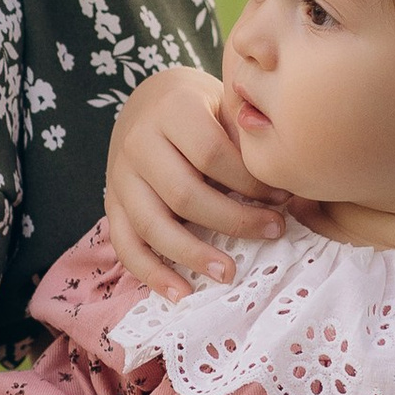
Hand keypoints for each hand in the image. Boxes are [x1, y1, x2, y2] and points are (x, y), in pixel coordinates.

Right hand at [105, 64, 285, 296]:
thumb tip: (282, 179)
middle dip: (233, 220)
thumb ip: (245, 134)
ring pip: (152, 224)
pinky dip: (151, 274)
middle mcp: (138, 142)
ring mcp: (120, 176)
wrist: (150, 101)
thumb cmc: (201, 106)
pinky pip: (126, 246)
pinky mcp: (112, 204)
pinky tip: (181, 293)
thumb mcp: (223, 102)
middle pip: (184, 194)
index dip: (250, 182)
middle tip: (273, 231)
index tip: (283, 198)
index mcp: (171, 110)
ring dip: (193, 254)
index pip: (212, 154)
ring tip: (228, 274)